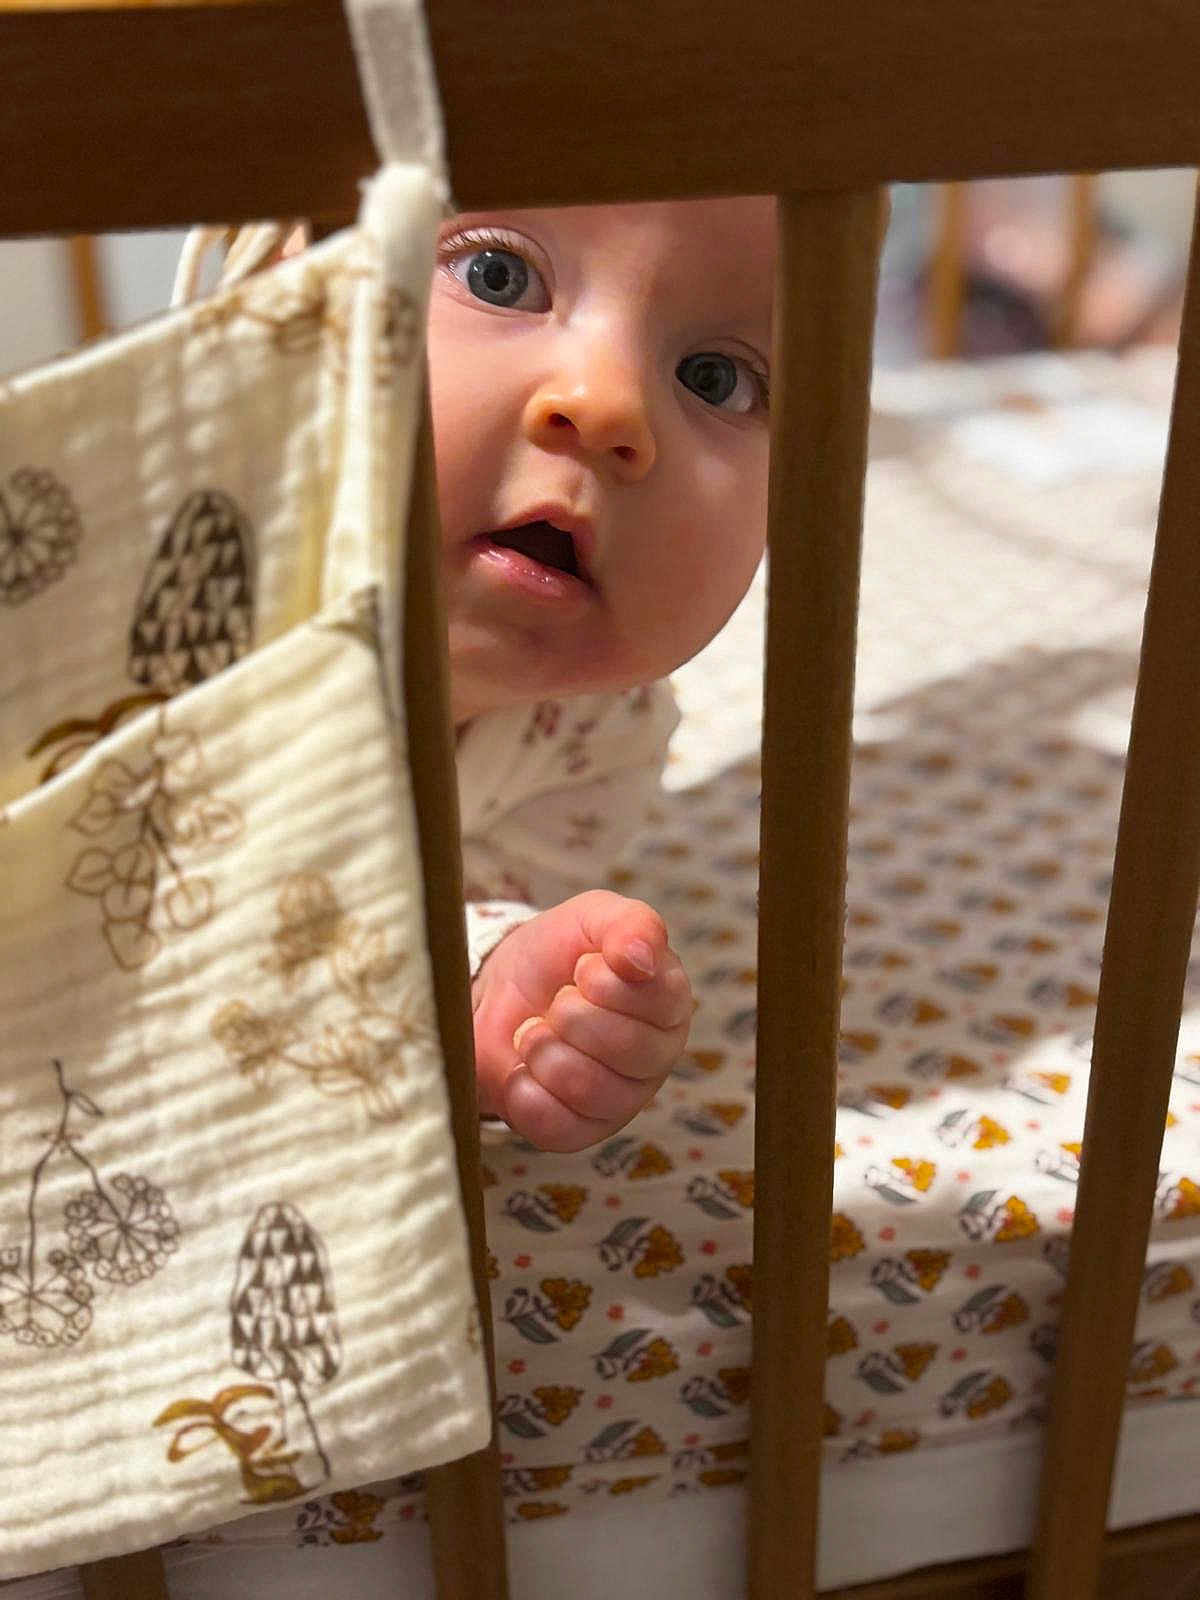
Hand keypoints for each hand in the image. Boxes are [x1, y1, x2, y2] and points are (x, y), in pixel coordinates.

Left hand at [472, 890, 692, 1152]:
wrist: (497, 992)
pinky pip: (554, 1124)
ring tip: (535, 1033)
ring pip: (587, 1087)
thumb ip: (628, 925)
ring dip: (543, 1049)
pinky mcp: (579, 1133)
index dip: (605, 981)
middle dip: (569, 1014)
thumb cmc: (558, 953)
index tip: (582, 968)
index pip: (656, 999)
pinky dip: (524, 1090)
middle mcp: (656, 1057)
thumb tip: (641, 959)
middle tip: (556, 1002)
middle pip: (623, 1046)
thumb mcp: (592, 918)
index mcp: (670, 1003)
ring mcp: (621, 1101)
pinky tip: (523, 1068)